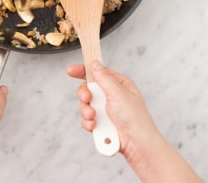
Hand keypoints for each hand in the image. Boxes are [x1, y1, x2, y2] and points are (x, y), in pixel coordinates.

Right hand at [67, 62, 202, 182]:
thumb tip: (95, 64)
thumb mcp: (118, 92)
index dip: (83, 70)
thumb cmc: (134, 117)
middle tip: (87, 98)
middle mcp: (111, 96)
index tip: (71, 71)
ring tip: (93, 116)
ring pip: (85, 105)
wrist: (136, 143)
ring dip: (86, 110)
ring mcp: (105, 110)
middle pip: (88, 88)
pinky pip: (87, 119)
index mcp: (118, 84)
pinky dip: (88, 122)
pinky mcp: (101, 123)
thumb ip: (104, 78)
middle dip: (84, 94)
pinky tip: (95, 126)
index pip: (98, 73)